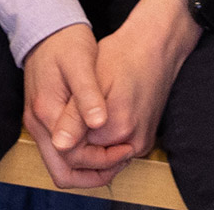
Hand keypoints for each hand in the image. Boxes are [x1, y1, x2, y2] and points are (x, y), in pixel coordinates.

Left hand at [23, 0, 199, 188]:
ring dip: (84, 147)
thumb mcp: (90, 81)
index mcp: (117, 128)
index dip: (60, 139)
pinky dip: (98, 144)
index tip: (58, 115)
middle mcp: (133, 144)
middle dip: (71, 148)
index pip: (74, 156)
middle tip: (64, 118)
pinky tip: (90, 121)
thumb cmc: (121, 57)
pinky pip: (113, 155)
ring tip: (76, 118)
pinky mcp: (143, 142)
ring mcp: (140, 146)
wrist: (154, 48)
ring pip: (100, 163)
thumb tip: (60, 146)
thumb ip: (75, 117)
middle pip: (88, 165)